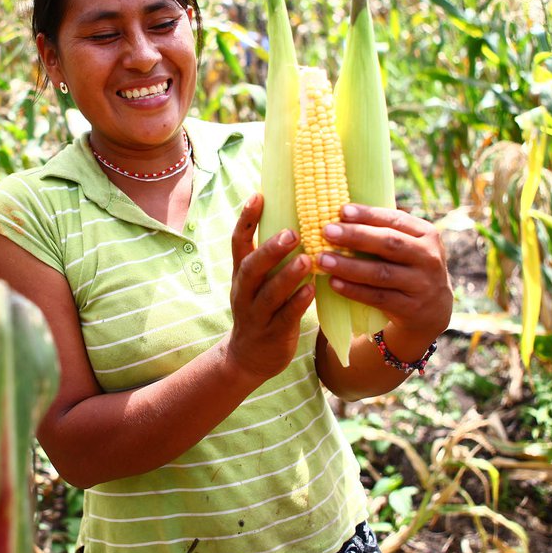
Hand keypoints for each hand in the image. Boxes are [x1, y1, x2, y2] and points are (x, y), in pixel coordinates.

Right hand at [225, 194, 316, 380]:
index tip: (258, 195)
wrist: (249, 357)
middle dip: (270, 249)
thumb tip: (298, 219)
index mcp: (242, 274)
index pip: (238, 242)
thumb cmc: (263, 310)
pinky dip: (298, 303)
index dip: (246, 219)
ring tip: (307, 259)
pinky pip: (284, 316)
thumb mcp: (259, 282)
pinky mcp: (271, 334)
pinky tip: (312, 291)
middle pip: (251, 266)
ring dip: (288, 275)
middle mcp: (244, 291)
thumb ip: (272, 258)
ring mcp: (256, 314)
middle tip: (292, 232)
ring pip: (269, 293)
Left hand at [316, 204, 452, 340]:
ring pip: (381, 273)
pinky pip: (378, 297)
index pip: (396, 219)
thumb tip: (339, 215)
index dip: (368, 215)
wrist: (433, 310)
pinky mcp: (411, 308)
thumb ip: (383, 231)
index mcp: (426, 234)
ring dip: (349, 266)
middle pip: (389, 243)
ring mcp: (421, 284)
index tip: (342, 210)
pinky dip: (354, 290)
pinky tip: (334, 283)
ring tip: (323, 259)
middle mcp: (428, 257)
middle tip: (326, 231)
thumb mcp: (408, 246)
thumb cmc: (408, 268)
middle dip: (356, 236)